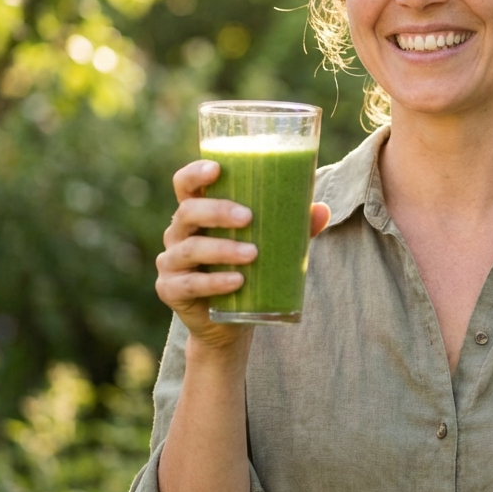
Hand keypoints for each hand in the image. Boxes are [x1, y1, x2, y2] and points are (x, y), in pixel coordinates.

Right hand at [155, 159, 330, 350]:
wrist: (229, 323)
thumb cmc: (247, 270)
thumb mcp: (269, 245)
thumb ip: (292, 227)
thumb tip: (322, 210)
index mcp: (197, 213)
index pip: (184, 185)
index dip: (195, 173)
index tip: (217, 168)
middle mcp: (178, 233)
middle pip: (188, 212)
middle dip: (217, 211)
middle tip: (248, 217)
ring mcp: (171, 262)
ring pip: (190, 248)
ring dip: (222, 249)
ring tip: (252, 254)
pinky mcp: (171, 290)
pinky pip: (190, 284)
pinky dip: (215, 282)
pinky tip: (237, 282)